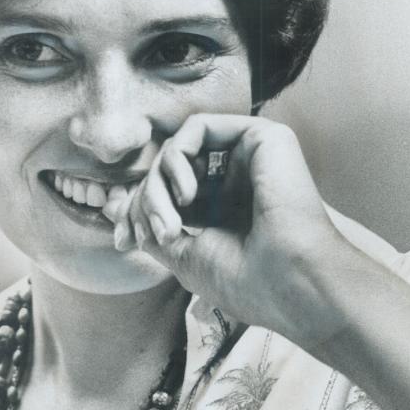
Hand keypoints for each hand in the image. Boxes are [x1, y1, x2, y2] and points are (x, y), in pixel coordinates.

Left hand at [106, 115, 346, 344]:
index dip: (135, 210)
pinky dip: (177, 155)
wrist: (293, 283)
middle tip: (152, 233)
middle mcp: (234, 181)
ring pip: (177, 148)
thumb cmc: (247, 281)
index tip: (123, 241)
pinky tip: (186, 193)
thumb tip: (116, 206)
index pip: (164, 192)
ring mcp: (248, 158)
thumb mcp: (184, 256)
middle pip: (165, 169)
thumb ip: (151, 226)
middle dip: (144, 200)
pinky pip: (198, 125)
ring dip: (158, 183)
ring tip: (170, 222)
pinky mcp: (262, 137)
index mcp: (221, 210)